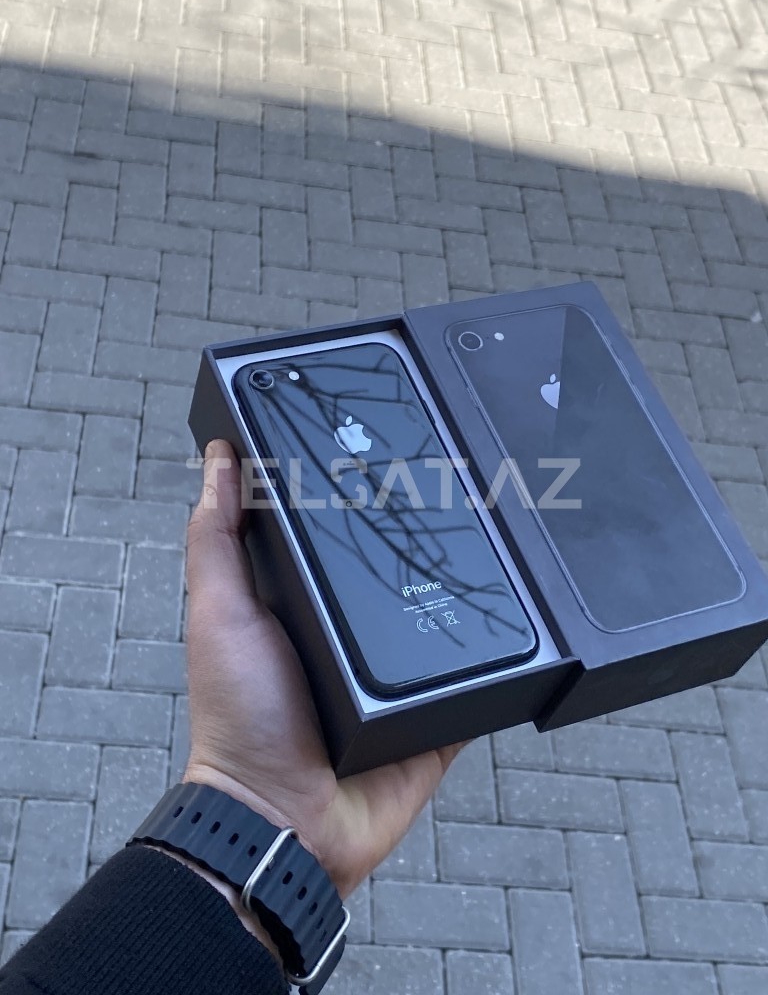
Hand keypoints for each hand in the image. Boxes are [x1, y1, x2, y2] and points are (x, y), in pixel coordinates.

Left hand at [184, 439, 463, 898]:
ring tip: (505, 529)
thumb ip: (217, 538)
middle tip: (464, 481)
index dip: (355, 494)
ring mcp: (400, 675)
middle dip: (426, 534)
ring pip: (444, 615)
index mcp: (305, 601)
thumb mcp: (219, 612)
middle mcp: (354, 633)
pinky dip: (496, 653)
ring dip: (467, 586)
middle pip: (398, 570)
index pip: (337, 534)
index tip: (385, 443)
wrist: (287, 819)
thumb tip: (219, 458)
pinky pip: (476, 674)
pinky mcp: (438, 711)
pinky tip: (524, 611)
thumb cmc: (241, 716)